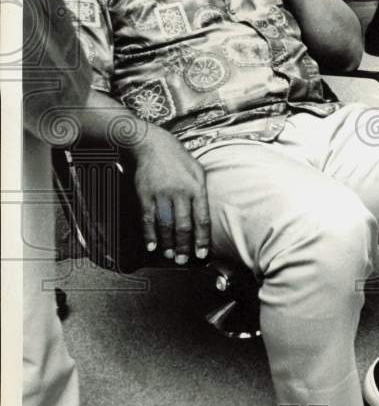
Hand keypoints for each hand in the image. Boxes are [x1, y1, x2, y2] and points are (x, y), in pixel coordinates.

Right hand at [133, 126, 210, 264]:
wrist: (152, 144)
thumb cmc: (178, 159)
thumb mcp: (198, 171)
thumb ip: (202, 192)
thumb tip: (205, 215)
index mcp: (196, 188)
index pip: (202, 219)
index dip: (202, 239)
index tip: (201, 253)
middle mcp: (180, 193)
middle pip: (184, 226)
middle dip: (185, 247)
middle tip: (184, 260)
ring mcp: (162, 195)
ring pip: (166, 226)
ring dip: (168, 244)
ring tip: (171, 255)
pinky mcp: (145, 195)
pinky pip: (148, 220)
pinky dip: (150, 235)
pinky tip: (152, 246)